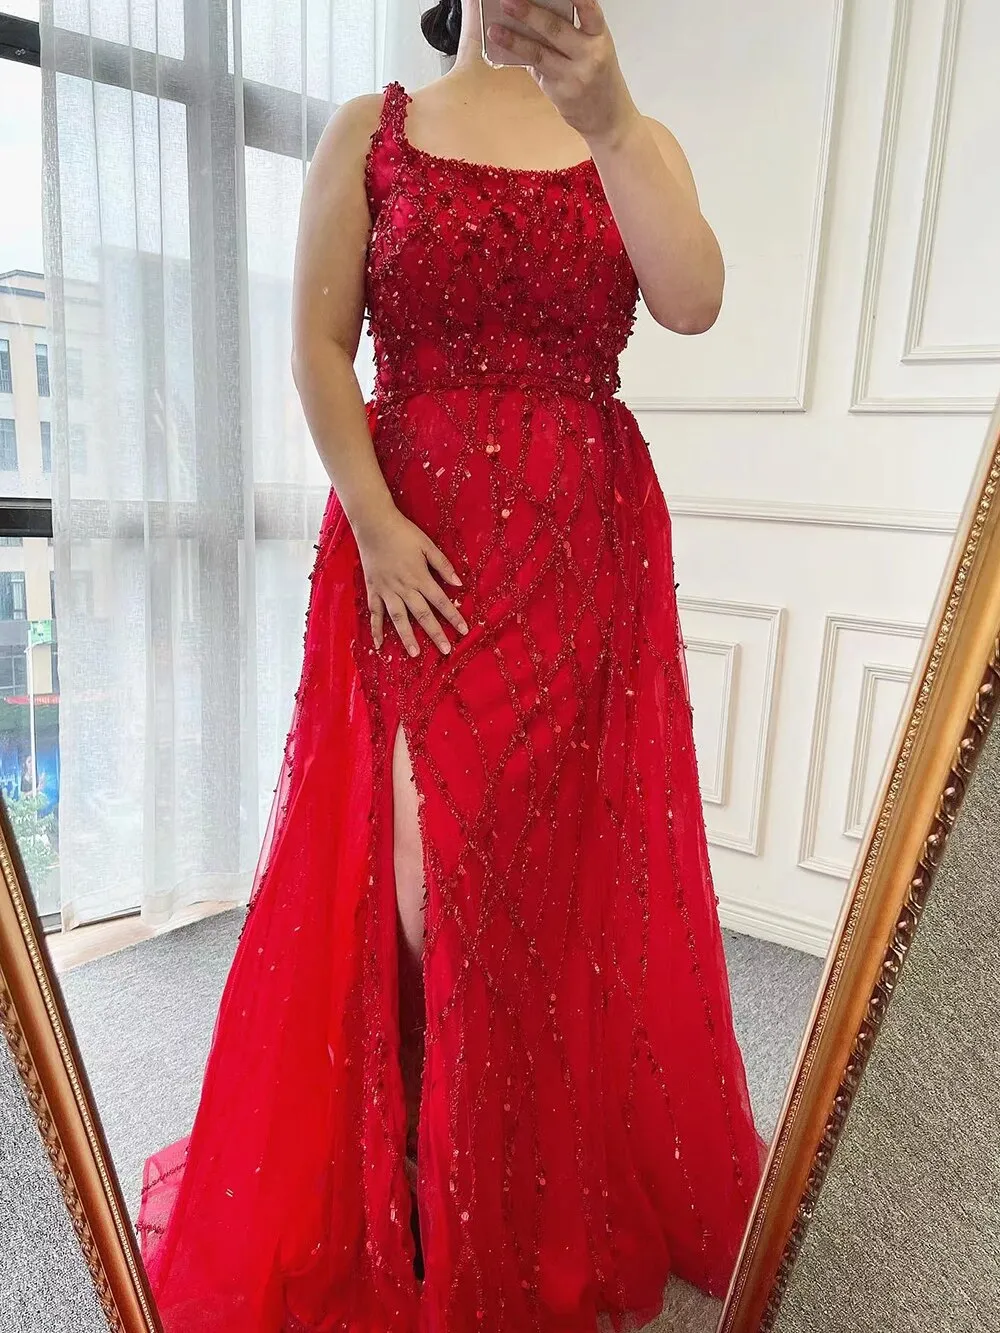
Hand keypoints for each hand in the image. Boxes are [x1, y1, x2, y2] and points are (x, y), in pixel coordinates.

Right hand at [355, 504, 468, 656]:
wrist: (374, 524)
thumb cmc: (404, 533)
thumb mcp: (428, 545)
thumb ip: (443, 565)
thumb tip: (459, 584)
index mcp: (420, 577)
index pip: (441, 601)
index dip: (453, 617)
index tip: (464, 631)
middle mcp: (404, 587)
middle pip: (422, 615)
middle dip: (435, 633)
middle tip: (446, 651)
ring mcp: (387, 590)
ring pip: (399, 618)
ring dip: (407, 637)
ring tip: (414, 653)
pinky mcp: (373, 590)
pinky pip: (374, 613)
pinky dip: (376, 629)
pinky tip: (379, 645)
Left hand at [487, 0, 634, 142]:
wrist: (608, 116)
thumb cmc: (599, 76)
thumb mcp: (594, 48)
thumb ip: (571, 32)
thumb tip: (534, 15)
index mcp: (600, 37)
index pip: (590, 11)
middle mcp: (589, 55)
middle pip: (556, 30)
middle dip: (530, 13)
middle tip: (508, 2)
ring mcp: (574, 76)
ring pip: (539, 54)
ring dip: (514, 41)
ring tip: (495, 30)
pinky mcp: (560, 93)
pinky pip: (536, 71)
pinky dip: (520, 58)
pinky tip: (504, 50)